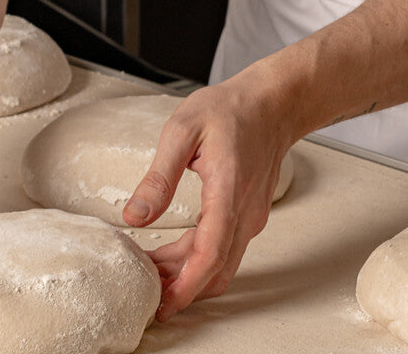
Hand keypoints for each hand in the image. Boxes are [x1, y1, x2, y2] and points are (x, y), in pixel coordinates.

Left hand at [121, 77, 293, 321]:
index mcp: (229, 191)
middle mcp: (246, 211)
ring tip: (151, 270)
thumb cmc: (230, 109)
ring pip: (222, 262)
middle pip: (215, 268)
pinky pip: (226, 247)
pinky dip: (200, 258)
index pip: (210, 254)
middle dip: (180, 286)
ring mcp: (251, 215)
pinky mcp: (250, 213)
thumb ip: (159, 177)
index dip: (186, 286)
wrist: (273, 102)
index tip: (162, 305)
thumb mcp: (183, 130)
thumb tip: (134, 217)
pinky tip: (173, 252)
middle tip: (143, 287)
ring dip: (188, 274)